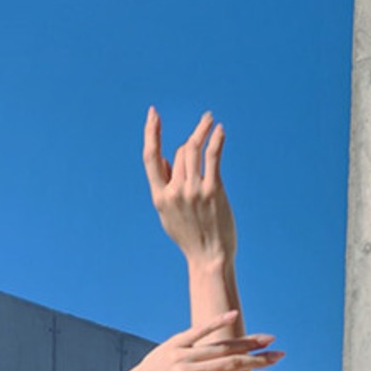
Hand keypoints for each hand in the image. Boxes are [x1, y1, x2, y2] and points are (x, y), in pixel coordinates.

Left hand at [111, 314, 281, 370]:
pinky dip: (216, 322)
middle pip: (228, 365)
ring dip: (245, 342)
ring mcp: (181, 356)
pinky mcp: (175, 342)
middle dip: (256, 360)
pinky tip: (234, 315)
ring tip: (268, 340)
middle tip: (279, 356)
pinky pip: (198, 330)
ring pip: (218, 348)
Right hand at [143, 107, 236, 263]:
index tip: (153, 114)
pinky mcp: (212, 190)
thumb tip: (165, 157)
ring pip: (193, 150)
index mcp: (160, 197)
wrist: (209, 257)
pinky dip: (216, 140)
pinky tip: (219, 130)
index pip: (150, 158)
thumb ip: (164, 186)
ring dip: (202, 129)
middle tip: (203, 127)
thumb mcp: (169, 214)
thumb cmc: (191, 237)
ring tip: (209, 120)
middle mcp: (174, 192)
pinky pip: (212, 157)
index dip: (151, 133)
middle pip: (180, 152)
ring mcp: (193, 191)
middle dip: (191, 140)